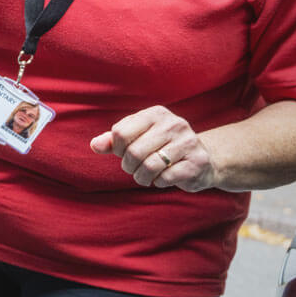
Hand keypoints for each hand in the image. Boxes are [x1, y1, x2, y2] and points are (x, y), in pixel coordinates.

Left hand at [90, 106, 216, 190]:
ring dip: (141, 177)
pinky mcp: (198, 162)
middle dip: (128, 166)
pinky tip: (162, 178)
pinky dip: (158, 182)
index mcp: (156, 114)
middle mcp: (174, 123)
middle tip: (134, 169)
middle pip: (133, 151)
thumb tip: (95, 145)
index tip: (123, 153)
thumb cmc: (160, 149)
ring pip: (149, 166)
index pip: (120, 132)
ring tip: (145, 177)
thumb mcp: (136, 140)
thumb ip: (113, 141)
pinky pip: (166, 177)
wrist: (201, 162)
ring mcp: (189, 142)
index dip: (116, 149)